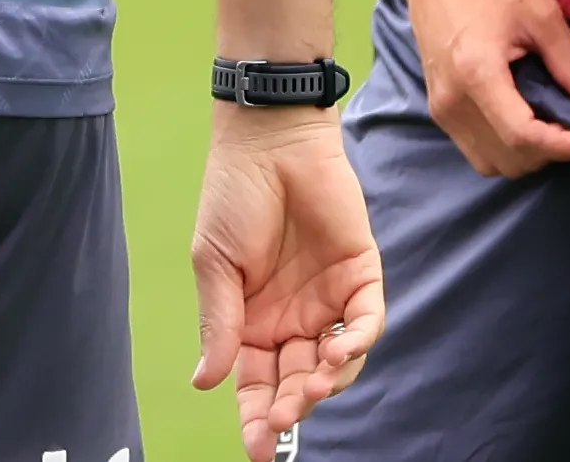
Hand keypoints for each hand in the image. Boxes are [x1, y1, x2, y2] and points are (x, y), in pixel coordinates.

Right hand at [190, 106, 383, 461]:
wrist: (270, 139)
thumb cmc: (232, 196)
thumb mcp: (214, 265)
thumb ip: (217, 325)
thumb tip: (204, 384)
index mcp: (250, 322)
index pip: (256, 383)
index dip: (257, 417)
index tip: (258, 448)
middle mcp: (291, 319)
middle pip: (296, 382)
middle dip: (289, 409)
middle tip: (280, 422)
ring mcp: (328, 300)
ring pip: (335, 363)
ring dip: (323, 383)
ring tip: (307, 389)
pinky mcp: (360, 275)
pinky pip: (365, 322)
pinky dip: (355, 343)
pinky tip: (336, 350)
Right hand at [392, 0, 569, 176]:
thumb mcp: (540, 15)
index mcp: (477, 74)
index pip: (523, 137)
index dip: (566, 147)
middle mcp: (451, 100)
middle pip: (508, 160)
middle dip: (549, 153)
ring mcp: (438, 105)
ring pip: (489, 162)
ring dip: (526, 155)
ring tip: (551, 125)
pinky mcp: (435, 102)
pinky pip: (473, 146)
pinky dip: (504, 146)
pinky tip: (524, 117)